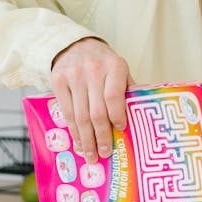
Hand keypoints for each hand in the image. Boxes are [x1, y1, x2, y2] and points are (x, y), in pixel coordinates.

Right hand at [50, 38, 132, 161]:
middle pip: (97, 111)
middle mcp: (93, 70)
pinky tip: (80, 142)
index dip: (117, 116)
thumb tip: (143, 119)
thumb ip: (129, 90)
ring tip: (91, 155)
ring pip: (80, 116)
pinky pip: (67, 113)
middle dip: (102, 137)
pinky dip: (74, 131)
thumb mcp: (120, 70)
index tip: (121, 130)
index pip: (114, 96)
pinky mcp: (58, 82)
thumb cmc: (103, 63)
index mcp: (114, 66)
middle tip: (105, 153)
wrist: (74, 46)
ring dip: (86, 140)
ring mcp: (73, 76)